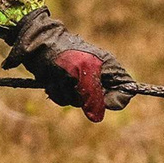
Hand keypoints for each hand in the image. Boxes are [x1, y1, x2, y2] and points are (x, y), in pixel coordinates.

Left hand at [6, 9, 136, 122]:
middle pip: (99, 102)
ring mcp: (81, 81)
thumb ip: (93, 97)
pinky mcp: (65, 84)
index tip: (105, 102)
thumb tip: (97, 117)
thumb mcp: (83, 75)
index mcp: (109, 68)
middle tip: (75, 83)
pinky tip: (51, 80)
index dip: (117, 99)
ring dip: (66, 93)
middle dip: (84, 96)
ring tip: (60, 77)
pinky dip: (57, 92)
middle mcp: (97, 76)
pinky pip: (65, 99)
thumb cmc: (64, 55)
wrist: (37, 45)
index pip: (126, 89)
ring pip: (79, 103)